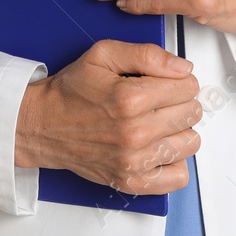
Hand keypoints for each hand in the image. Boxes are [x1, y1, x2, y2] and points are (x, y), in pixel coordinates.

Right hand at [14, 40, 201, 194]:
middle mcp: (134, 132)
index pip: (188, 86)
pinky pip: (177, 177)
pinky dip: (173, 161)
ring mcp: (133, 161)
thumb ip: (147, 54)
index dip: (179, 79)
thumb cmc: (72, 91)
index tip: (166, 81)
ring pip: (190, 143)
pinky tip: (158, 147)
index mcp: (130, 98)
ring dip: (179, 130)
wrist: (42, 125)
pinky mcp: (130, 181)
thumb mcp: (104, 54)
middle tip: (160, 100)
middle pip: (192, 113)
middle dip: (180, 101)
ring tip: (159, 123)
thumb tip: (183, 67)